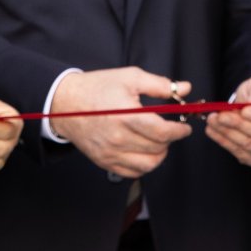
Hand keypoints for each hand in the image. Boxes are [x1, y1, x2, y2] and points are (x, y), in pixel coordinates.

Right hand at [46, 65, 191, 179]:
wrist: (65, 104)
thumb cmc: (97, 88)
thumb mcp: (130, 78)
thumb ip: (160, 85)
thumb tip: (185, 89)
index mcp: (127, 116)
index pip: (163, 132)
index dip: (179, 131)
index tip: (184, 127)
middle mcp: (118, 138)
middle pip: (158, 148)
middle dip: (170, 139)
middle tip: (170, 129)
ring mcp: (111, 153)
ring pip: (148, 164)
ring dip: (159, 154)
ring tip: (158, 142)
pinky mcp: (105, 161)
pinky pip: (133, 172)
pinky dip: (144, 165)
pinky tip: (144, 151)